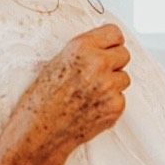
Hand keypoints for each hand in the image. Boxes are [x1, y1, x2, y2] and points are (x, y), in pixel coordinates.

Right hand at [12, 24, 131, 160]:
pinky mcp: (116, 106)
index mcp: (81, 48)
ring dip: (112, 84)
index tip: (108, 48)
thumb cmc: (42, 99)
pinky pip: (121, 98)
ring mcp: (109, 86)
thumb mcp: (57, 62)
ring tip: (89, 93)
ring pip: (124, 78)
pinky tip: (91, 107)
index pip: (114, 33)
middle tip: (96, 75)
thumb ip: (84, 52)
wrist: (40, 131)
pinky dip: (110, 103)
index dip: (111, 43)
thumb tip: (105, 47)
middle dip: (113, 63)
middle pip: (124, 54)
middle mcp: (97, 64)